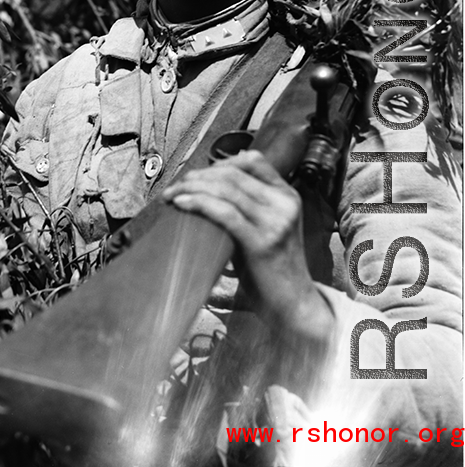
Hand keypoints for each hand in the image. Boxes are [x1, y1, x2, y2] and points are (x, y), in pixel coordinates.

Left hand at [163, 150, 333, 347]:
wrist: (294, 305)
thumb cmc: (271, 269)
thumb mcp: (265, 228)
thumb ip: (247, 207)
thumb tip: (208, 189)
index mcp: (286, 196)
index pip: (253, 161)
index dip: (220, 163)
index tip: (197, 175)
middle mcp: (283, 203)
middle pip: (234, 173)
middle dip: (199, 176)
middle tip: (176, 185)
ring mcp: (275, 221)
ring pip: (226, 189)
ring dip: (192, 187)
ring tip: (172, 194)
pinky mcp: (262, 241)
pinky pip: (224, 212)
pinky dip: (199, 203)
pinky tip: (181, 204)